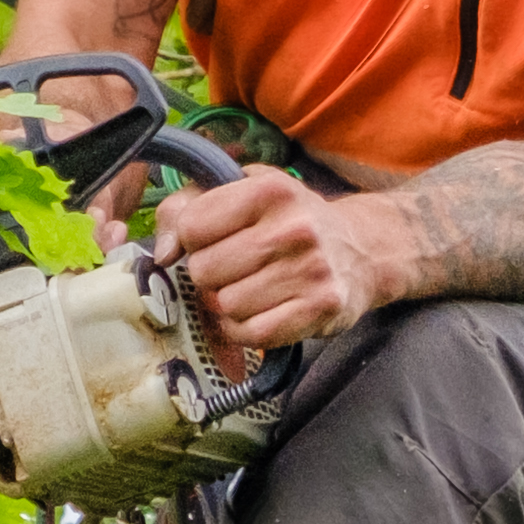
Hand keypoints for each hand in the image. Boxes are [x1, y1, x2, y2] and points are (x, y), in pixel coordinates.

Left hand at [144, 161, 380, 354]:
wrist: (361, 250)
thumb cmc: (289, 220)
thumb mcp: (244, 192)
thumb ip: (188, 207)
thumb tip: (162, 253)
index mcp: (270, 189)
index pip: (191, 226)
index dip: (191, 240)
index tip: (212, 241)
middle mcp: (295, 227)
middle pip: (205, 270)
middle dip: (209, 276)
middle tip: (232, 270)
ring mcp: (311, 269)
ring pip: (226, 306)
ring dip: (227, 306)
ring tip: (249, 291)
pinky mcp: (321, 307)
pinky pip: (253, 333)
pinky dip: (245, 330)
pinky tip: (258, 313)